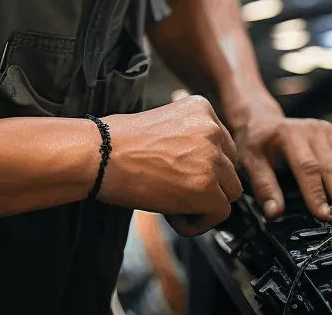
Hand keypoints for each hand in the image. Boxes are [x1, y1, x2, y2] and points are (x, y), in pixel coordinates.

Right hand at [100, 96, 242, 234]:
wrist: (101, 155)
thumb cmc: (120, 141)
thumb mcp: (163, 122)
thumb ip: (189, 137)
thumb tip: (201, 164)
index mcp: (201, 108)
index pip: (223, 145)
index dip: (203, 165)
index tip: (181, 171)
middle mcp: (212, 129)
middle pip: (229, 169)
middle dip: (208, 184)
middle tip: (176, 189)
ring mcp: (212, 158)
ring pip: (229, 193)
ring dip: (204, 204)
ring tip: (173, 203)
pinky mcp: (207, 188)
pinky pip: (219, 214)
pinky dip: (198, 222)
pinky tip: (172, 215)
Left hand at [233, 101, 331, 220]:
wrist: (262, 119)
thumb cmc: (257, 142)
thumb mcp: (251, 160)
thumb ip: (263, 186)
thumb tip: (274, 212)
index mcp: (286, 134)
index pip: (305, 166)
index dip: (316, 192)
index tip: (325, 215)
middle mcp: (308, 129)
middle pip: (330, 164)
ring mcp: (324, 128)